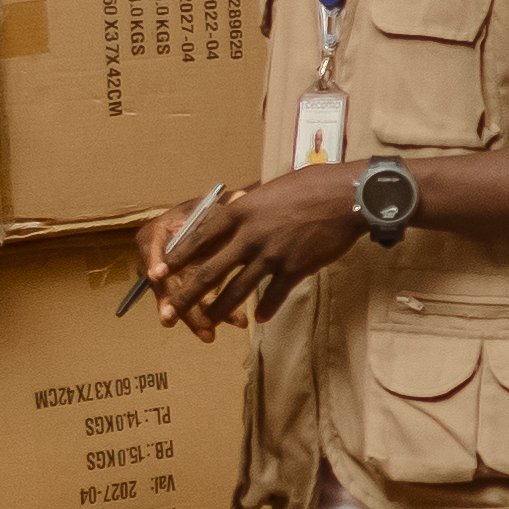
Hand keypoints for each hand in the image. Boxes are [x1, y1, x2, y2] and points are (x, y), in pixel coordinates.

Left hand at [143, 165, 372, 333]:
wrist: (348, 196)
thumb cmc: (312, 185)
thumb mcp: (270, 190)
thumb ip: (249, 207)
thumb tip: (236, 211)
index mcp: (240, 212)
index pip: (199, 238)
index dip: (177, 257)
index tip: (160, 272)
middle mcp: (250, 236)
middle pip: (211, 271)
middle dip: (188, 294)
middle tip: (171, 310)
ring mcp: (272, 255)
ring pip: (238, 289)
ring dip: (222, 309)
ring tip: (210, 322)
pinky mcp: (295, 269)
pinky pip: (274, 294)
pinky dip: (266, 308)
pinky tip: (259, 318)